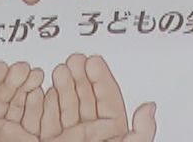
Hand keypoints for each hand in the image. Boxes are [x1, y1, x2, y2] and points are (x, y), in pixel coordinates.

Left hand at [0, 62, 44, 141]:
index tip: (1, 66)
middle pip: (4, 93)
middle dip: (14, 76)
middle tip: (22, 67)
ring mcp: (11, 132)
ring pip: (21, 101)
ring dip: (30, 84)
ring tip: (36, 74)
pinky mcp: (29, 138)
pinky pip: (36, 116)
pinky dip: (41, 102)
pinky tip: (42, 92)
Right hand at [37, 54, 157, 141]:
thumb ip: (140, 133)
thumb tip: (150, 108)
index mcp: (109, 135)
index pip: (107, 99)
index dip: (100, 78)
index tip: (93, 61)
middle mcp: (88, 136)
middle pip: (85, 97)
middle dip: (79, 76)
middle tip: (74, 59)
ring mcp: (67, 139)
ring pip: (65, 105)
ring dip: (62, 86)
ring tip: (59, 70)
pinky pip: (45, 120)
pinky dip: (43, 104)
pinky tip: (42, 91)